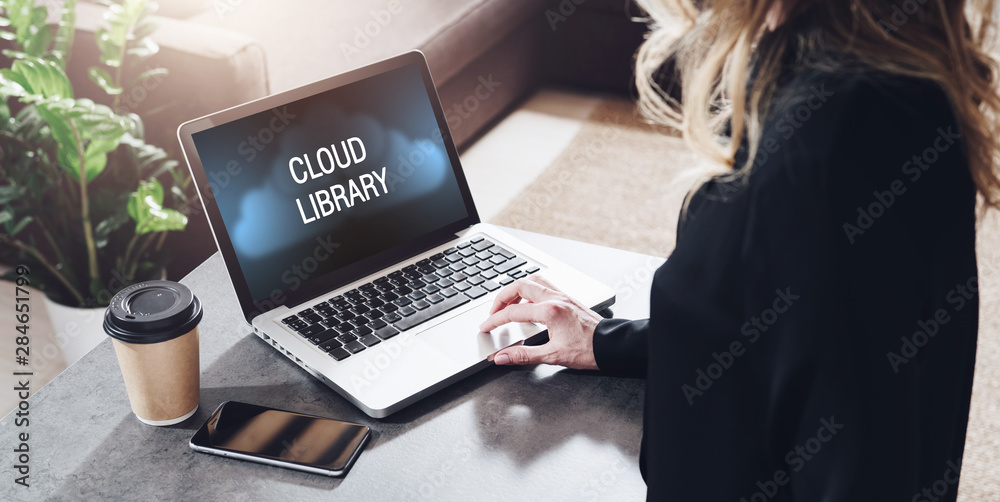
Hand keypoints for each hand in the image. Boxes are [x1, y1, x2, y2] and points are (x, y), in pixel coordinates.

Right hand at [479, 275, 601, 369]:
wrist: (612, 345)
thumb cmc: (589, 350)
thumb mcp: (553, 356)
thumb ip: (523, 355)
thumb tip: (502, 357)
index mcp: (550, 311)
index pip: (513, 312)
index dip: (495, 321)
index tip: (486, 327)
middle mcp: (555, 298)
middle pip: (519, 286)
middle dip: (501, 298)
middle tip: (493, 312)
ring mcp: (563, 296)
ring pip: (533, 281)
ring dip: (516, 290)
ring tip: (508, 303)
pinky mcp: (568, 298)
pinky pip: (544, 285)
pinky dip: (530, 291)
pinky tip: (529, 304)